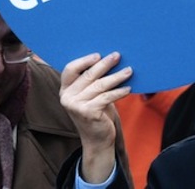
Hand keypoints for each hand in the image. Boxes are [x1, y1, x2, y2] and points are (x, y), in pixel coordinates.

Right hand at [59, 52, 131, 182]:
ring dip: (116, 77)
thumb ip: (92, 81)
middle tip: (118, 56)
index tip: (99, 55)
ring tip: (129, 71)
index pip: (70, 69)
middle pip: (88, 75)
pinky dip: (119, 92)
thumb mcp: (91, 95)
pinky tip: (128, 89)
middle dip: (105, 64)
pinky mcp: (88, 112)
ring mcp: (76, 105)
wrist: (97, 140)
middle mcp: (67, 97)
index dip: (84, 60)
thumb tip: (109, 58)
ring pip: (100, 85)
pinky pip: (107, 97)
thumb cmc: (97, 113)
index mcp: (65, 90)